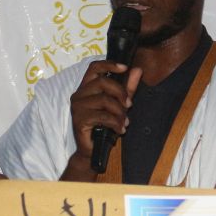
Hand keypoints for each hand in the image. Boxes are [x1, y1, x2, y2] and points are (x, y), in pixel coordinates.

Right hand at [63, 61, 142, 176]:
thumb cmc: (104, 126)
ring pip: (104, 100)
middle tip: (129, 105)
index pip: (94, 67)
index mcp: (86, 88)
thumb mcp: (119, 104)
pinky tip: (120, 129)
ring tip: (125, 122)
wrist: (93, 151)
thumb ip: (127, 87)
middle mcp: (79, 95)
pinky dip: (115, 123)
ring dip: (119, 112)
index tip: (125, 67)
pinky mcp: (79, 120)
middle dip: (120, 93)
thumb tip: (137, 70)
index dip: (109, 64)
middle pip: (103, 82)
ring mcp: (77, 107)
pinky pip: (103, 116)